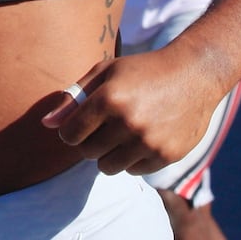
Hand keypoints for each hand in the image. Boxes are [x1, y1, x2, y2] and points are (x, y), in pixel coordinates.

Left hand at [41, 49, 224, 174]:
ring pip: (108, 167)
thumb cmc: (143, 70)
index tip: (80, 125)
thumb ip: (74, 98)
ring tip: (122, 134)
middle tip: (105, 126)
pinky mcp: (167, 155)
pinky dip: (133, 159)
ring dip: (110, 154)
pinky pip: (134, 170)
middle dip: (90, 142)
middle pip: (87, 153)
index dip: (71, 131)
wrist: (194, 74)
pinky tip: (143, 138)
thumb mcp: (106, 72)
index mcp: (109, 98)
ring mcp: (149, 141)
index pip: (70, 135)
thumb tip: (46, 125)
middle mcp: (129, 122)